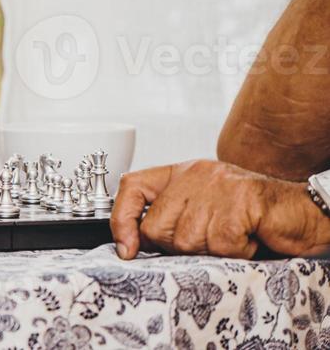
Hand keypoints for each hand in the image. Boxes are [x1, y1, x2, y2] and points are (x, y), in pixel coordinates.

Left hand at [111, 159, 329, 258]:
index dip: (122, 219)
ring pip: (186, 241)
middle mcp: (195, 175)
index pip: (132, 186)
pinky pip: (219, 245)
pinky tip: (248, 239)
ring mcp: (217, 188)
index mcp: (182, 174)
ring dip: (211, 250)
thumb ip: (172, 220)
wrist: (304, 213)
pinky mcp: (239, 204)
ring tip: (233, 237)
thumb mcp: (205, 210)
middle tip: (210, 240)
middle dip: (180, 247)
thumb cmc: (254, 216)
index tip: (126, 248)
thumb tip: (133, 244)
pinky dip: (235, 252)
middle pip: (157, 228)